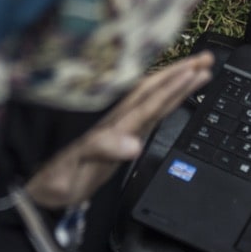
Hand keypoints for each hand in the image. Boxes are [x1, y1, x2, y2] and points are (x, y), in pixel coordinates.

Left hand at [25, 51, 214, 209]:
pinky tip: (175, 96)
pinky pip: (150, 112)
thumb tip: (133, 144)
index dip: (173, 86)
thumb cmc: (56, 178)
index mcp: (112, 124)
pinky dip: (166, 100)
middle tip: (207, 60)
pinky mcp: (120, 137)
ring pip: (154, 98)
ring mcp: (119, 127)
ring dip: (177, 83)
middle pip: (155, 91)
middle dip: (181, 74)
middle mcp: (118, 120)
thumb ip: (103, 151)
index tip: (195, 71)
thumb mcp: (77, 166)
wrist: (42, 191)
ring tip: (200, 70)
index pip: (150, 100)